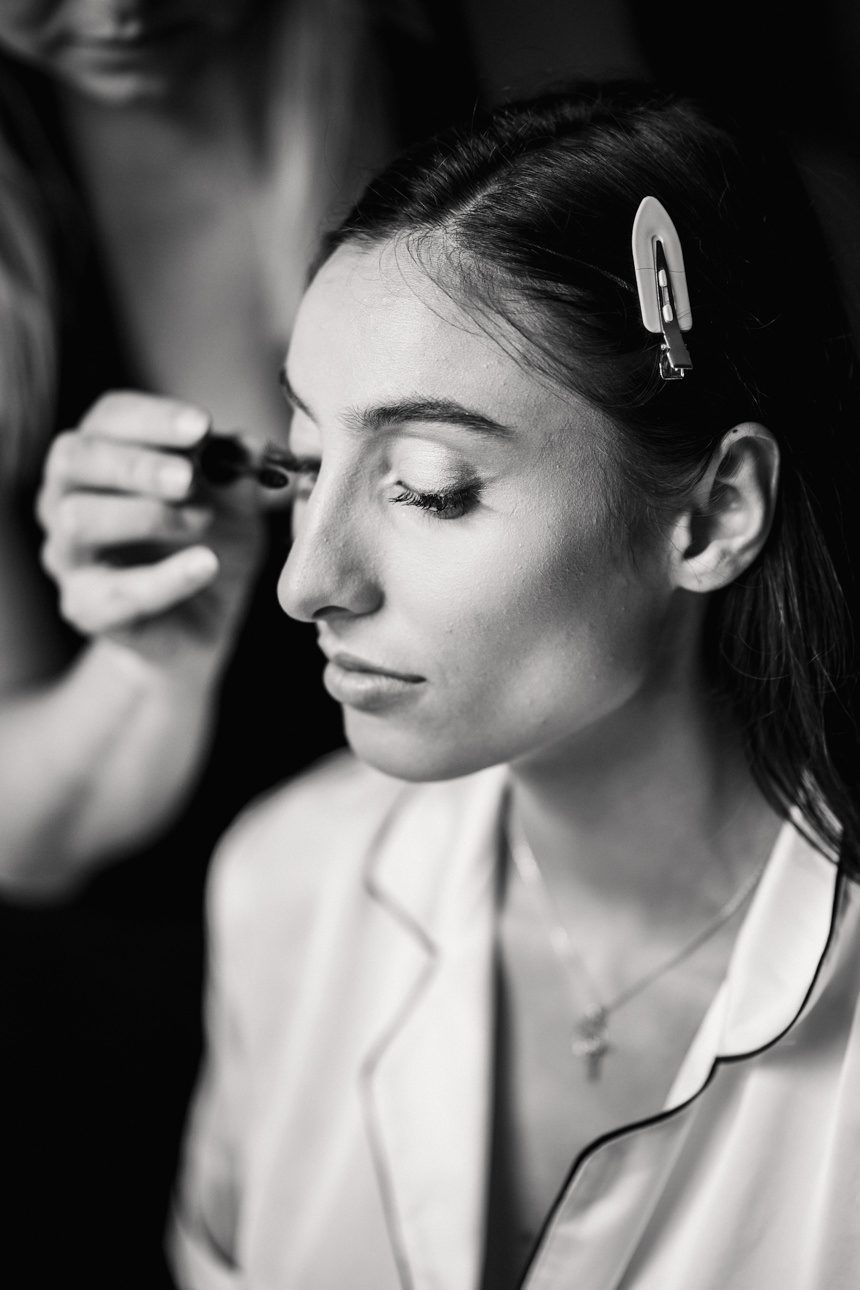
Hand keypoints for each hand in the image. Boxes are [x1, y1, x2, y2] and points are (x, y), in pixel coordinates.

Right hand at [37, 392, 267, 678]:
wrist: (203, 626)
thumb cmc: (209, 546)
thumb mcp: (235, 503)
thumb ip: (239, 473)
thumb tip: (253, 444)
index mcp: (101, 456)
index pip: (109, 418)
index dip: (151, 418)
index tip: (202, 426)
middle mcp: (68, 497)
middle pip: (74, 458)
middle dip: (135, 463)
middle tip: (188, 477)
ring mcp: (68, 555)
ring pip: (77, 520)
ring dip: (144, 514)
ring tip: (201, 520)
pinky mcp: (86, 608)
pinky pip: (116, 592)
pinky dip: (165, 577)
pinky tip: (206, 565)